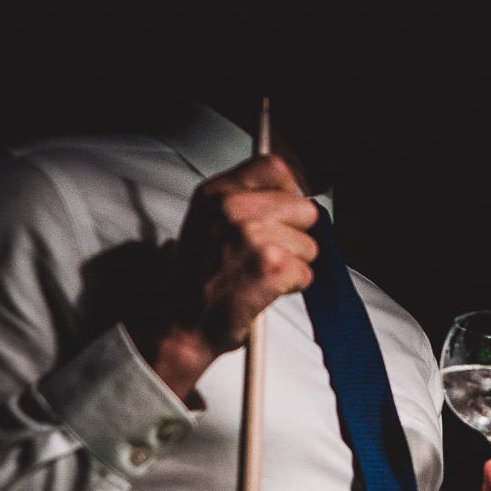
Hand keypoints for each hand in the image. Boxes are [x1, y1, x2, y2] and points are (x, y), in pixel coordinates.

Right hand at [136, 154, 322, 395]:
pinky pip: (307, 272)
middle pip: (304, 209)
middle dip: (296, 235)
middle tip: (267, 255)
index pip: (275, 168)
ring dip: (293, 264)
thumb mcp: (208, 222)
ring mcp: (254, 235)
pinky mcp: (272, 265)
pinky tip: (263, 290)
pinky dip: (291, 287)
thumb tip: (289, 192)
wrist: (180, 321)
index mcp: (217, 192)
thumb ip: (243, 200)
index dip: (289, 192)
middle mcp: (234, 207)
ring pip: (310, 245)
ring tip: (259, 275)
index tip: (285, 212)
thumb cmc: (197, 278)